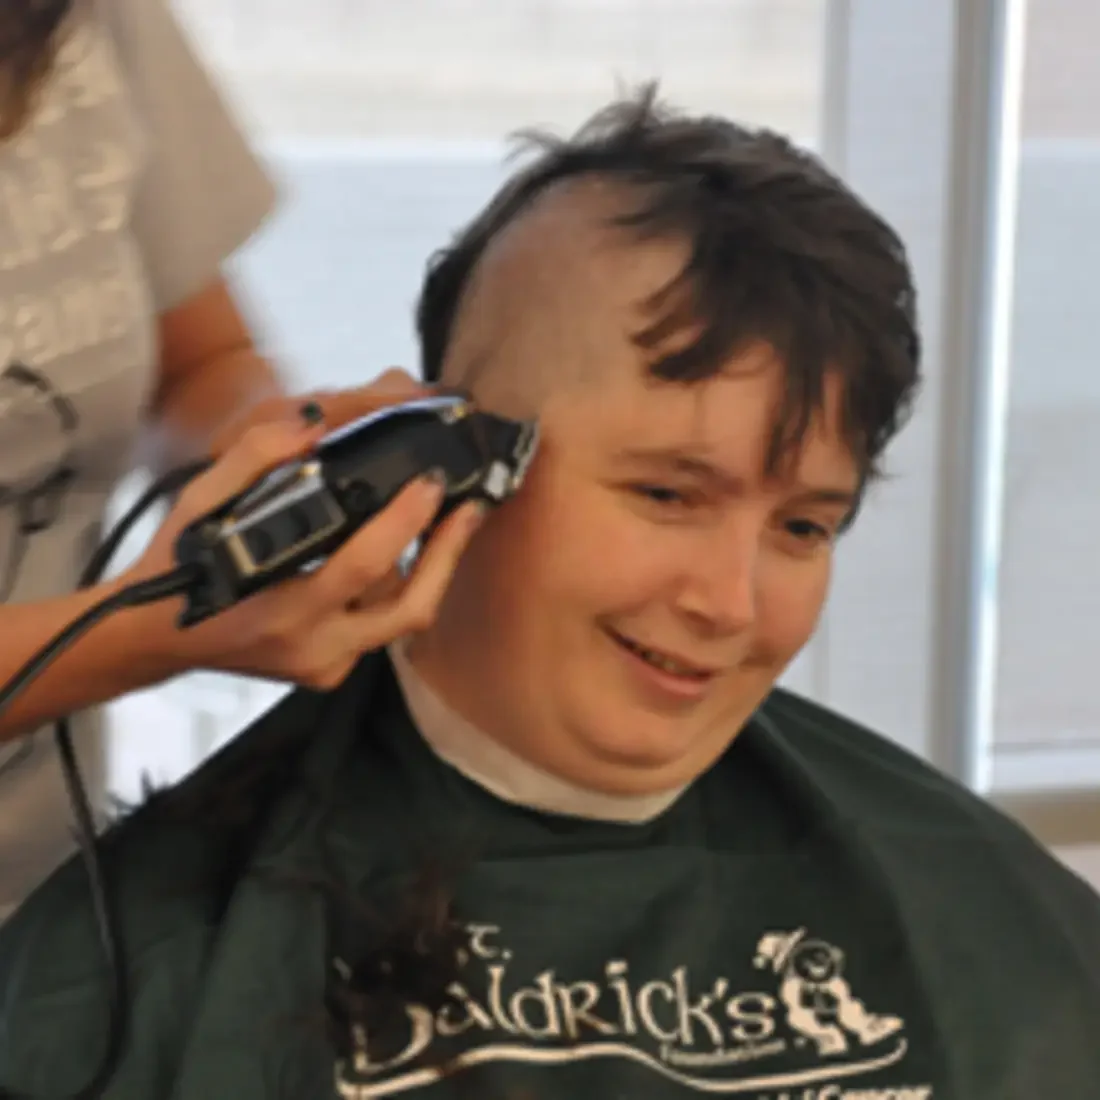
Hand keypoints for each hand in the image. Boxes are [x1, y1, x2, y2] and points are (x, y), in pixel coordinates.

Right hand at [126, 378, 483, 690]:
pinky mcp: (329, 673)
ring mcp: (323, 666)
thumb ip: (254, 458)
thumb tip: (314, 425)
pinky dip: (394, 590)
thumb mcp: (201, 503)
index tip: (431, 481)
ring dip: (429, 570)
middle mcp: (310, 647)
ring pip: (400, 620)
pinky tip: (401, 556)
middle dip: (448, 556)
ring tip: (446, 522)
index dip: (403, 524)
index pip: (360, 566)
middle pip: (408, 609)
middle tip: (470, 508)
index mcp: (277, 610)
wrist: (156, 636)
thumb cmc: (179, 565)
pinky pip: (379, 631)